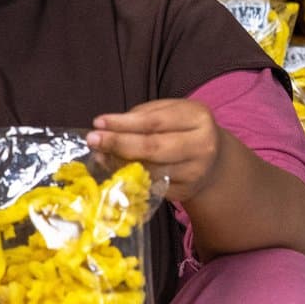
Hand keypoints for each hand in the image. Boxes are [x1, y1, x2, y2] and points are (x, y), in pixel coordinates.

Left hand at [88, 98, 224, 206]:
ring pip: (149, 169)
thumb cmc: (180, 129)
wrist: (212, 159)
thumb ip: (139, 117)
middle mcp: (202, 146)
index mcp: (197, 118)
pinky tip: (115, 168)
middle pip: (152, 147)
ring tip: (100, 153)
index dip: (123, 123)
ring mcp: (195, 171)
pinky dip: (129, 176)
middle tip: (93, 140)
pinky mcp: (185, 191)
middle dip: (117, 143)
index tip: (98, 122)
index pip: (154, 121)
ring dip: (119, 162)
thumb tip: (105, 129)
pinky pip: (149, 184)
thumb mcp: (167, 112)